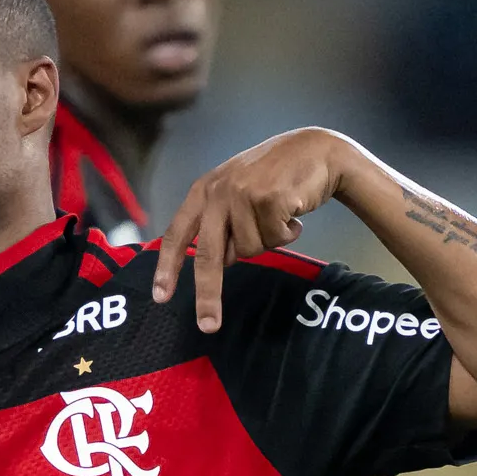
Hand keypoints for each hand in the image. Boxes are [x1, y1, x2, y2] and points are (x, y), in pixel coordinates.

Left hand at [149, 128, 369, 331]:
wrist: (316, 150)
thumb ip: (222, 223)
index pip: (178, 233)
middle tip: (208, 326)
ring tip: (278, 216)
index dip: (167, 267)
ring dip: (269, 241)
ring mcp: (243, 193)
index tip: (160, 296)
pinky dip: (288, 233)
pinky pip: (276, 240)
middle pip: (208, 255)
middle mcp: (218, 191)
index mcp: (204, 190)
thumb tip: (218, 264)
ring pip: (250, 251)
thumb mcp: (238, 192)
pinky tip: (293, 212)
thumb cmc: (277, 177)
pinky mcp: (269, 198)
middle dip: (208, 294)